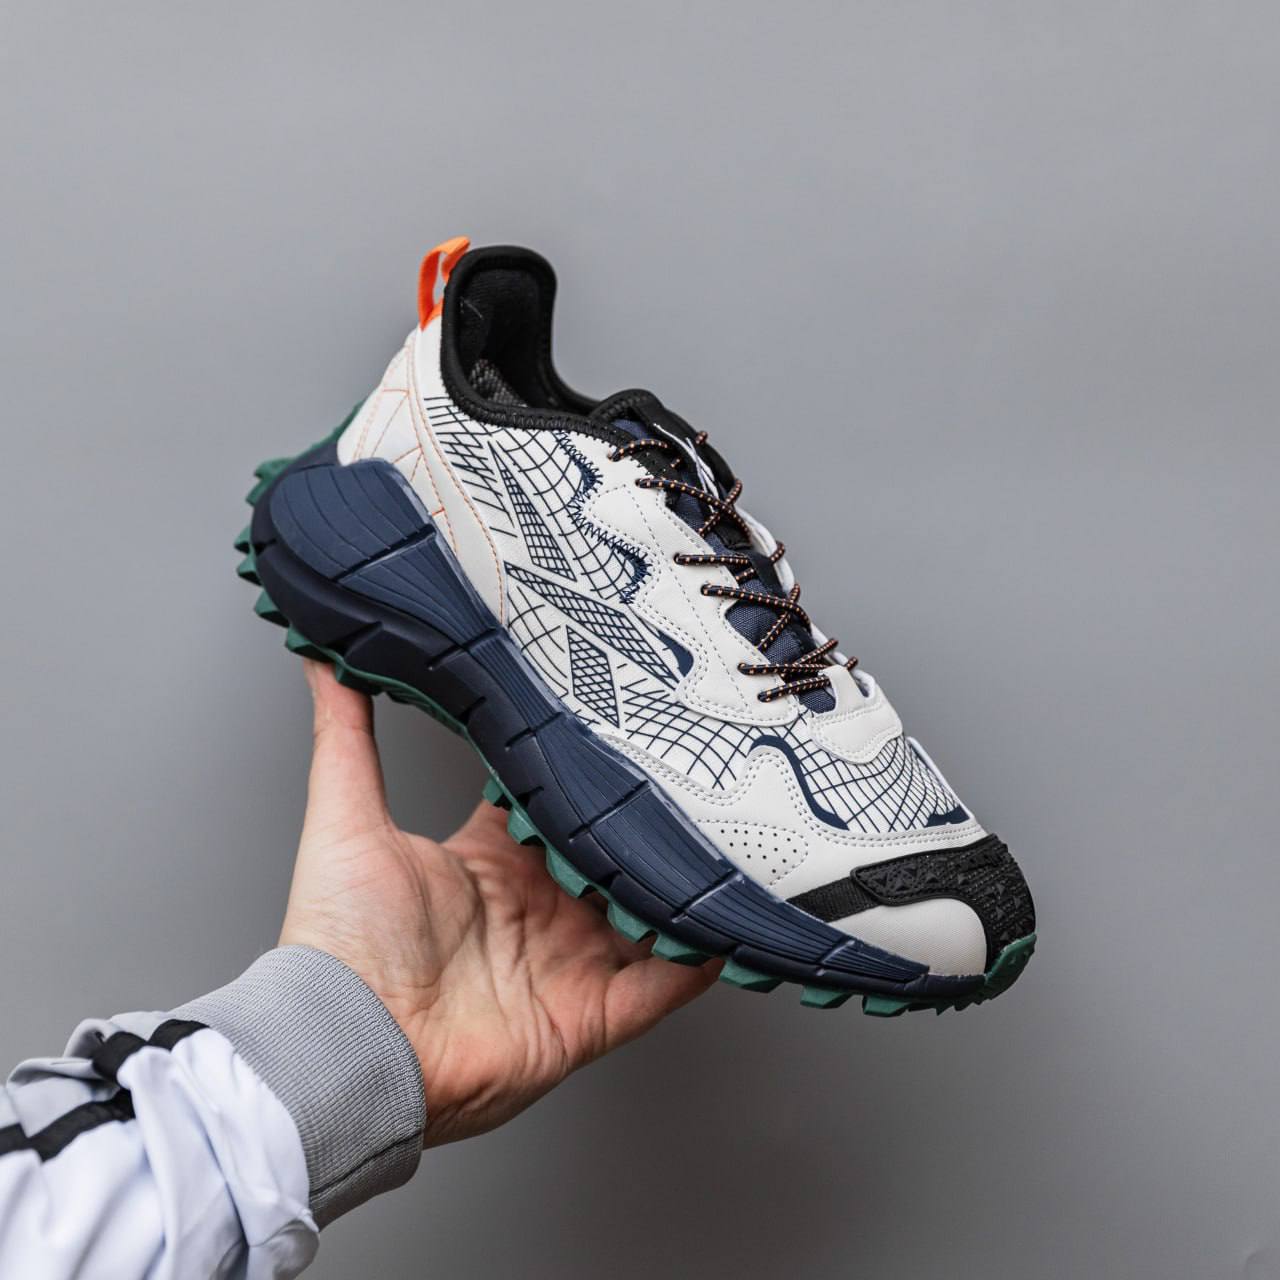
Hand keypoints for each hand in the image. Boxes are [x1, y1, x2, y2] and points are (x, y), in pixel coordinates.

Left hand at [279, 661, 719, 1146]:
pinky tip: (725, 922)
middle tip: (689, 770)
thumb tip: (323, 657)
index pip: (549, 807)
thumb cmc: (339, 940)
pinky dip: (696, 957)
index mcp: (488, 866)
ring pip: (644, 915)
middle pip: (606, 856)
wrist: (348, 1047)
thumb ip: (346, 734)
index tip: (616, 724)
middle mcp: (534, 913)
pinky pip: (661, 987)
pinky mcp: (589, 1017)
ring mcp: (566, 965)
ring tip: (725, 836)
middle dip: (643, 823)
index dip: (581, 772)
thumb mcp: (345, 818)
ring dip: (677, 884)